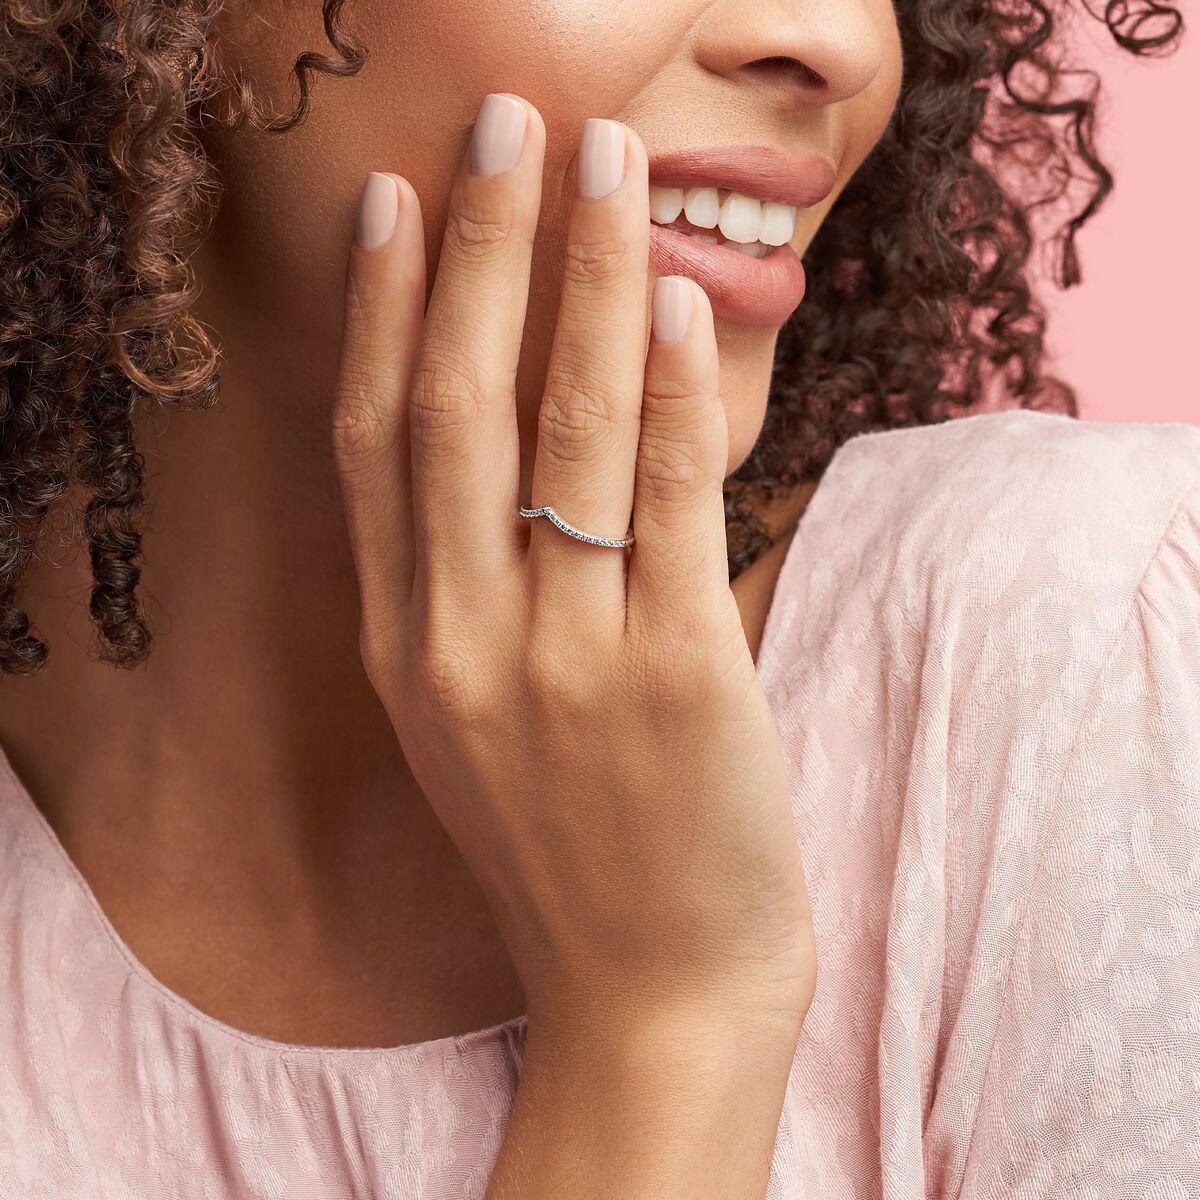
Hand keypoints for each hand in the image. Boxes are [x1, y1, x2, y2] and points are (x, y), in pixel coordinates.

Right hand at [330, 93, 814, 1041]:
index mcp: (407, 647)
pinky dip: (664, 395)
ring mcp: (563, 664)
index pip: (380, 444)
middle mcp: (463, 644)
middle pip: (457, 408)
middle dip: (482, 252)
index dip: (389, 313)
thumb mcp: (479, 717)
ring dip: (583, 283)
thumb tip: (505, 441)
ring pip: (560, 434)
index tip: (404, 204)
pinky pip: (662, 507)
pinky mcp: (674, 682)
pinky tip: (670, 302)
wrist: (651, 987)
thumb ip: (469, 592)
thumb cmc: (574, 842)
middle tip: (510, 130)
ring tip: (605, 167)